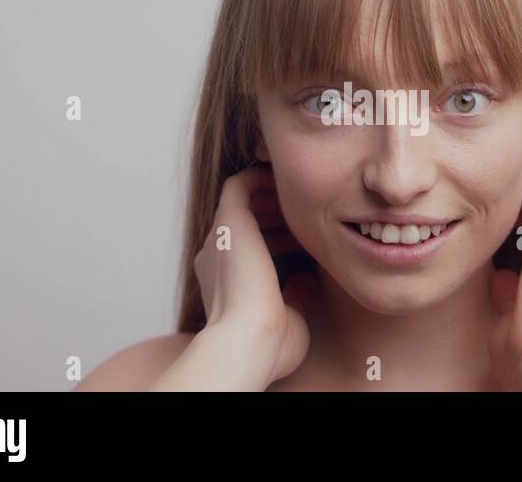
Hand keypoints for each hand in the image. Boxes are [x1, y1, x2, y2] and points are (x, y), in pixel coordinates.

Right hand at [194, 165, 316, 388]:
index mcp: (223, 285)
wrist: (249, 340)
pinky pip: (239, 184)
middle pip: (244, 225)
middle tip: (304, 216)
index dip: (278, 241)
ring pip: (242, 202)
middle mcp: (216, 259)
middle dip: (274, 217)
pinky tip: (286, 180)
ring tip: (299, 198)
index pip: (250, 252)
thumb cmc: (271, 345)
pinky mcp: (228, 221)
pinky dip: (261, 176)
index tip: (305, 242)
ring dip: (271, 197)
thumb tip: (305, 280)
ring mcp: (220, 239)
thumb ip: (294, 296)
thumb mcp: (287, 317)